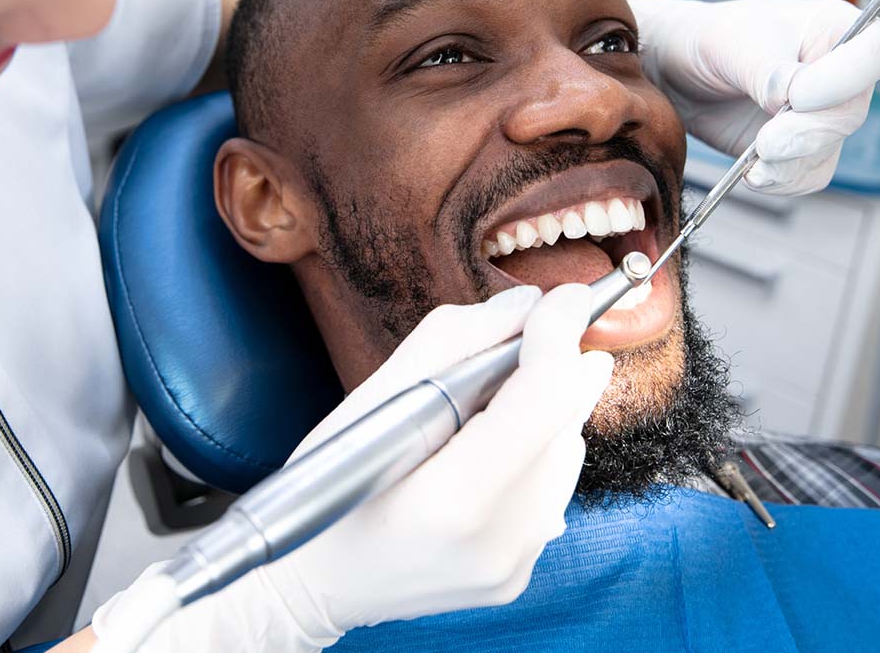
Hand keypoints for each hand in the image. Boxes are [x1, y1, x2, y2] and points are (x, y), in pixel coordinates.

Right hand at [266, 283, 612, 635]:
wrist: (312, 582)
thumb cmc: (326, 484)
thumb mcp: (365, 399)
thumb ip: (449, 344)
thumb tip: (525, 305)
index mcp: (451, 500)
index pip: (542, 400)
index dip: (558, 336)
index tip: (563, 297)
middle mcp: (496, 542)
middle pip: (564, 424)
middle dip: (553, 368)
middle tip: (529, 334)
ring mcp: (512, 565)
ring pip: (566, 455)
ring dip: (544, 411)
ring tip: (489, 403)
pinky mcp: (519, 574)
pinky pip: (552, 491)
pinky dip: (534, 452)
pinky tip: (489, 447)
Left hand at [629, 0, 879, 194]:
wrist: (677, 71)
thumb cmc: (708, 39)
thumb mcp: (736, 44)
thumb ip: (771, 73)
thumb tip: (795, 102)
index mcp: (836, 29)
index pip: (876, 52)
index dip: (845, 80)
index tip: (797, 95)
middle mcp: (839, 75)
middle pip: (851, 114)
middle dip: (806, 134)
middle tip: (766, 142)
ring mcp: (822, 115)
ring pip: (827, 151)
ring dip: (788, 163)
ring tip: (754, 156)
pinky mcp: (799, 149)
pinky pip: (806, 176)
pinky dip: (779, 180)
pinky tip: (752, 172)